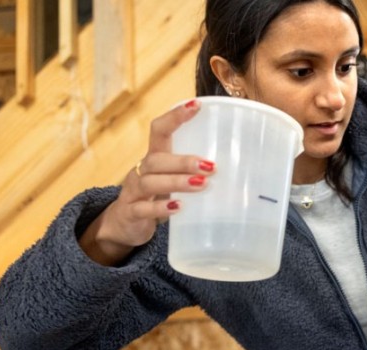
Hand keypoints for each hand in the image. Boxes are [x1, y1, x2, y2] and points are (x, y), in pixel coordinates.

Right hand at [78, 99, 215, 264]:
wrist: (125, 226)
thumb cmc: (158, 198)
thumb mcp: (174, 182)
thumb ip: (198, 174)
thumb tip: (241, 171)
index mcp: (154, 158)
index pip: (159, 130)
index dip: (175, 116)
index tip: (197, 105)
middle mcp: (141, 170)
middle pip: (156, 159)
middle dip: (183, 161)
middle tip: (210, 166)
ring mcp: (133, 192)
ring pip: (150, 182)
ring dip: (176, 182)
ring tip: (201, 184)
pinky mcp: (131, 213)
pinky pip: (143, 209)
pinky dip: (160, 208)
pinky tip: (178, 208)